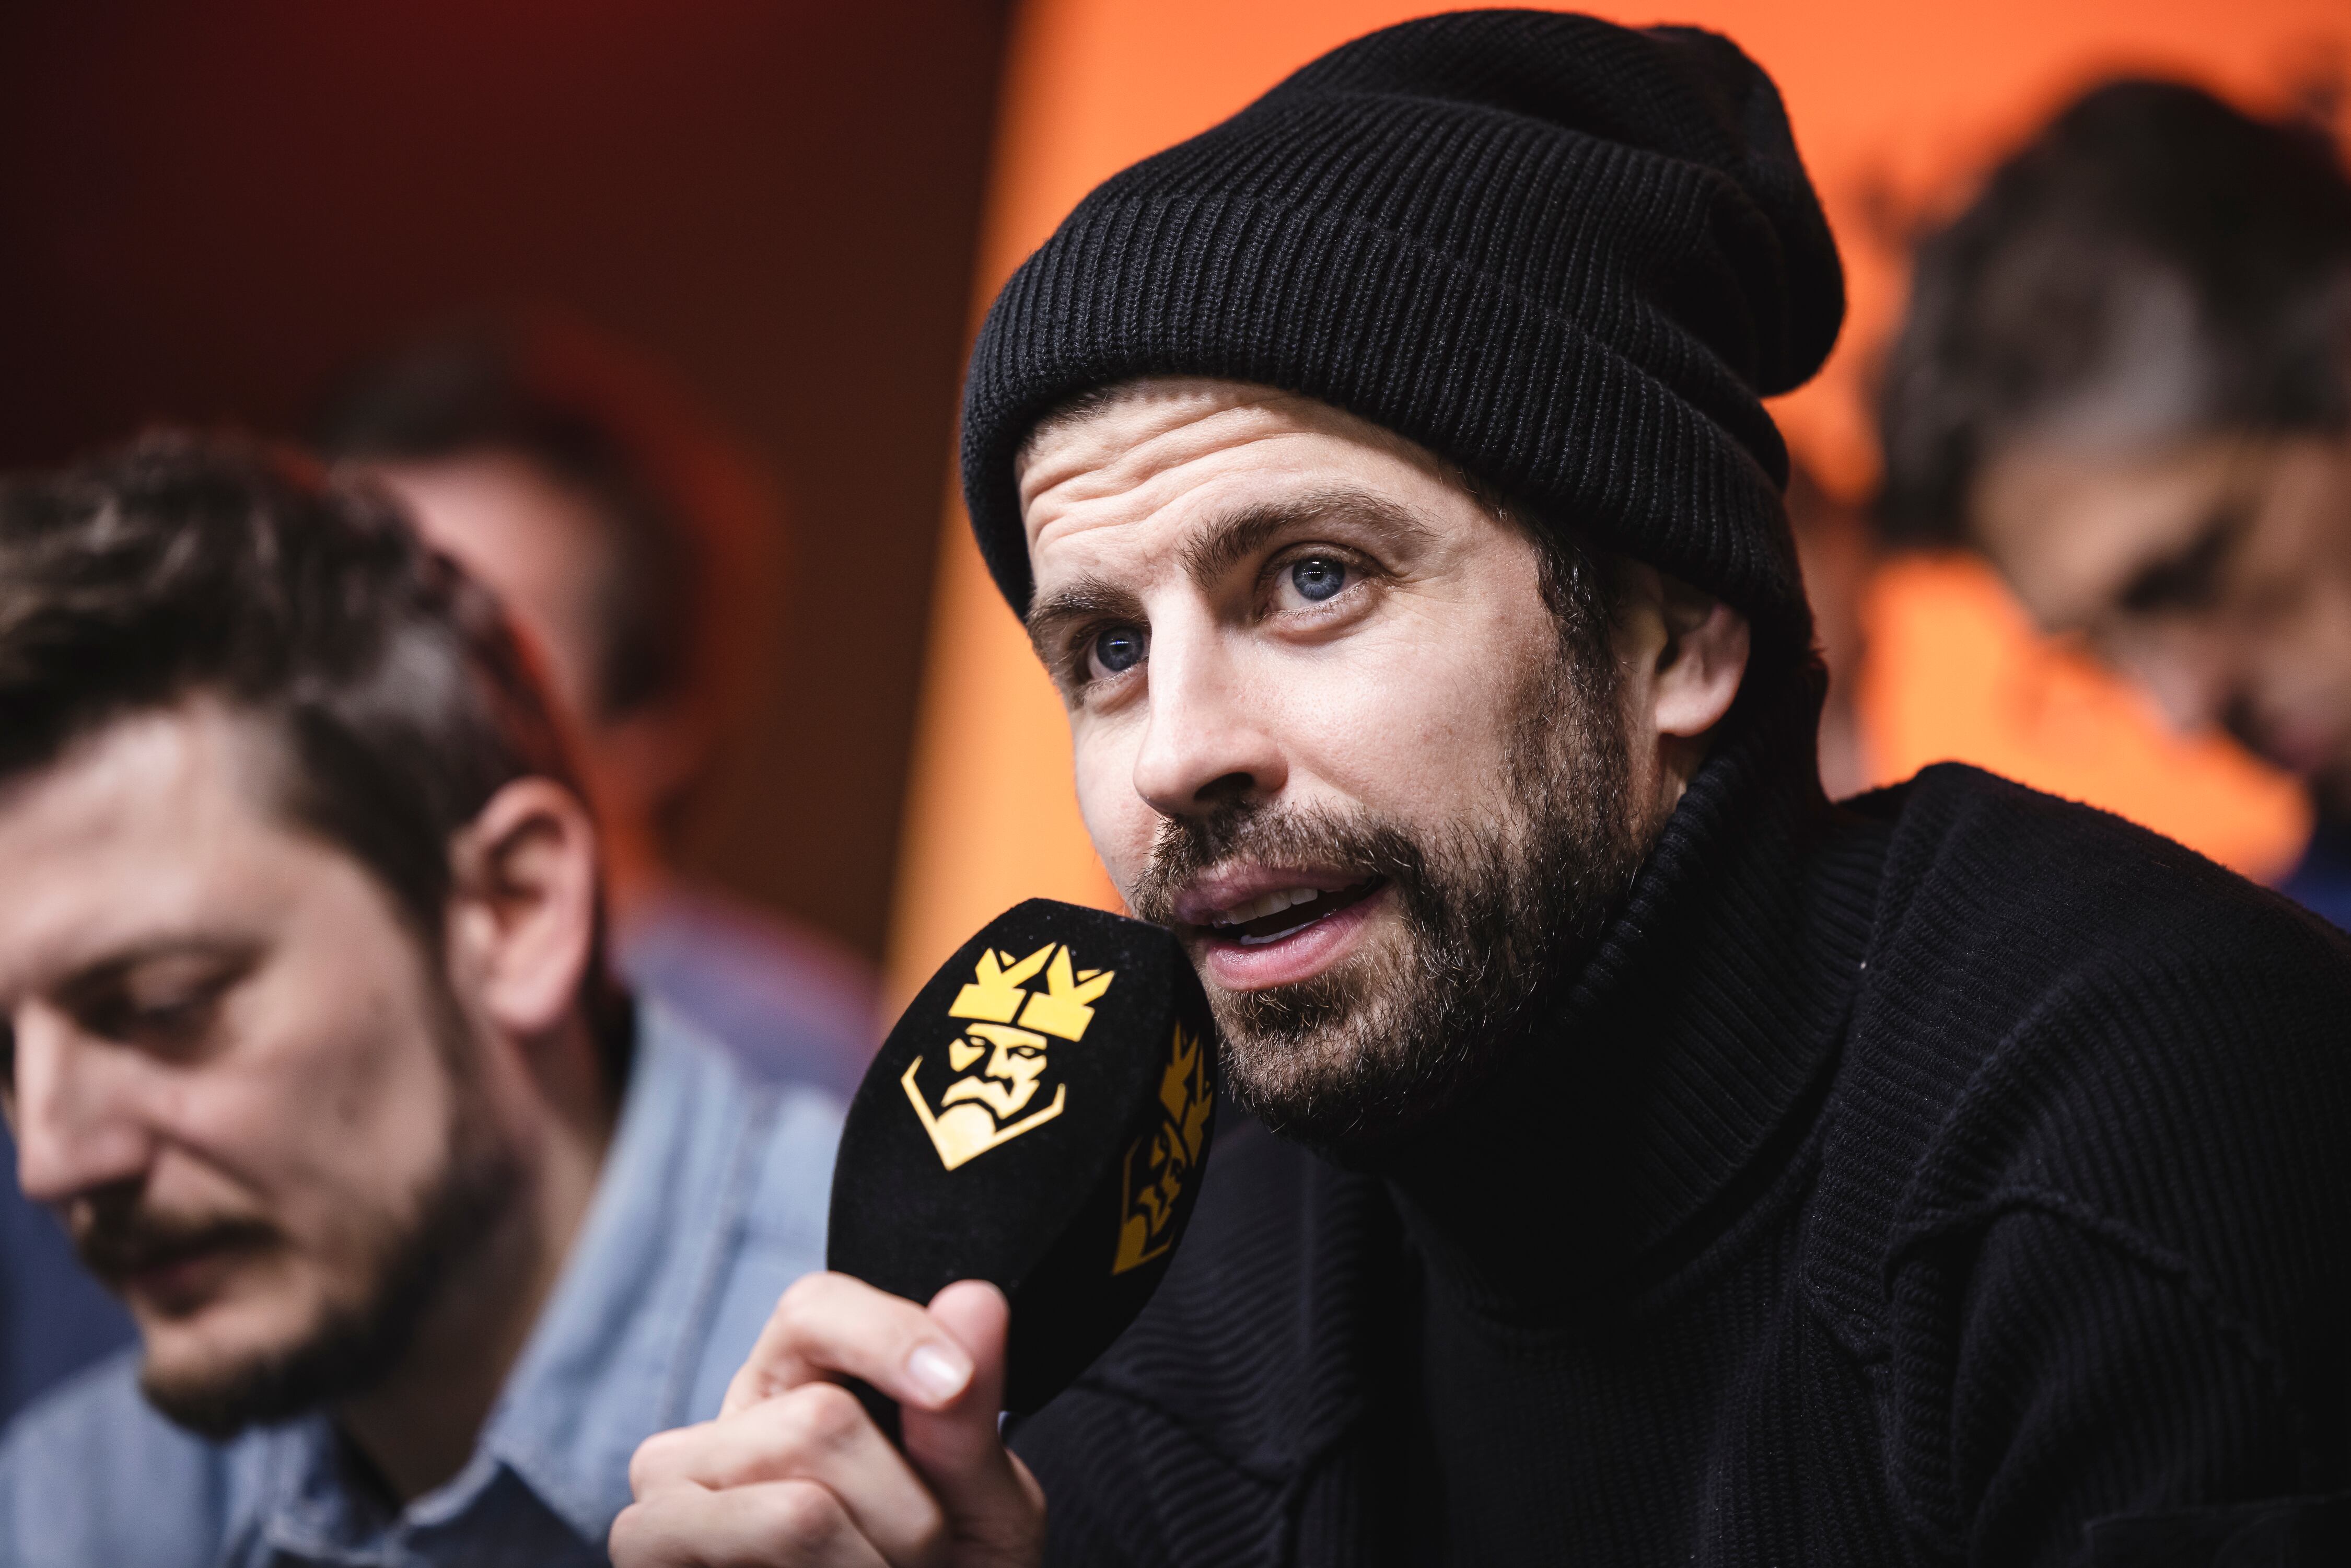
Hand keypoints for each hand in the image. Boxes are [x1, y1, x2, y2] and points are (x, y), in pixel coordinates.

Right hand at [611, 1274, 1046, 1566]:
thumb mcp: (979, 1502)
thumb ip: (967, 1415)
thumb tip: (976, 1297)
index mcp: (805, 1381)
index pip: (815, 1307)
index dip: (887, 1335)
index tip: (954, 1385)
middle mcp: (730, 1423)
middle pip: (820, 1420)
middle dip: (906, 1510)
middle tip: (921, 1556)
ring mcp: (672, 1489)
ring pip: (797, 1507)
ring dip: (873, 1564)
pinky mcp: (644, 1545)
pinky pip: (759, 1539)